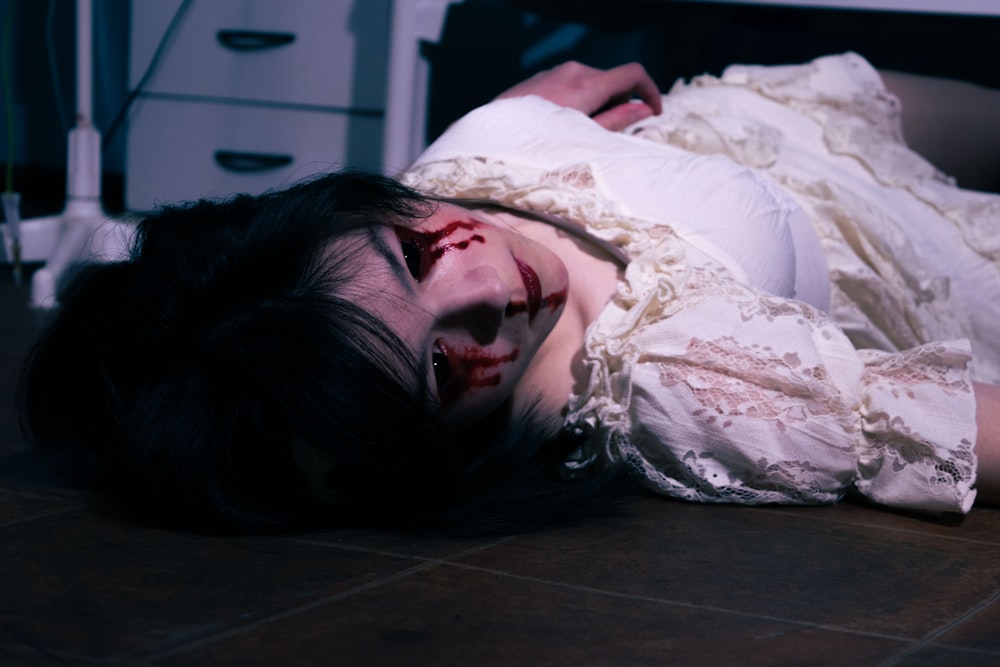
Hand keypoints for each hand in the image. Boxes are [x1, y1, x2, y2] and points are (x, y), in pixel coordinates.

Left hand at [493, 61, 661, 130]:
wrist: (493, 137)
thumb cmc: (540, 144)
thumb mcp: (585, 139)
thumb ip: (617, 122)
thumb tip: (644, 110)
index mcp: (589, 84)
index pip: (633, 74)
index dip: (650, 91)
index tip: (654, 112)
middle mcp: (573, 70)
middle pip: (612, 79)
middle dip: (621, 102)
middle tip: (611, 133)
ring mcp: (554, 72)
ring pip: (591, 82)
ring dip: (598, 102)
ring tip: (582, 133)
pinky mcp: (539, 79)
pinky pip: (569, 84)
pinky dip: (579, 100)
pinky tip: (562, 126)